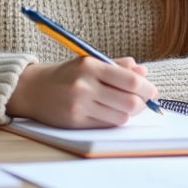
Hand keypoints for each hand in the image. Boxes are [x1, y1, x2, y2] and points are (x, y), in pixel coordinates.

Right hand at [6, 56, 158, 127]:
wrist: (33, 89)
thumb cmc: (67, 75)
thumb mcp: (90, 62)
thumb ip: (118, 66)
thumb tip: (143, 71)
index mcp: (90, 66)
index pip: (130, 80)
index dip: (147, 88)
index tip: (153, 91)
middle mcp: (84, 86)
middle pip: (130, 101)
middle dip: (143, 103)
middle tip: (145, 101)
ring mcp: (79, 105)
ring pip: (121, 116)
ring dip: (129, 113)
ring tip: (125, 106)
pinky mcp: (75, 121)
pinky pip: (107, 124)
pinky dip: (115, 119)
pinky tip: (111, 112)